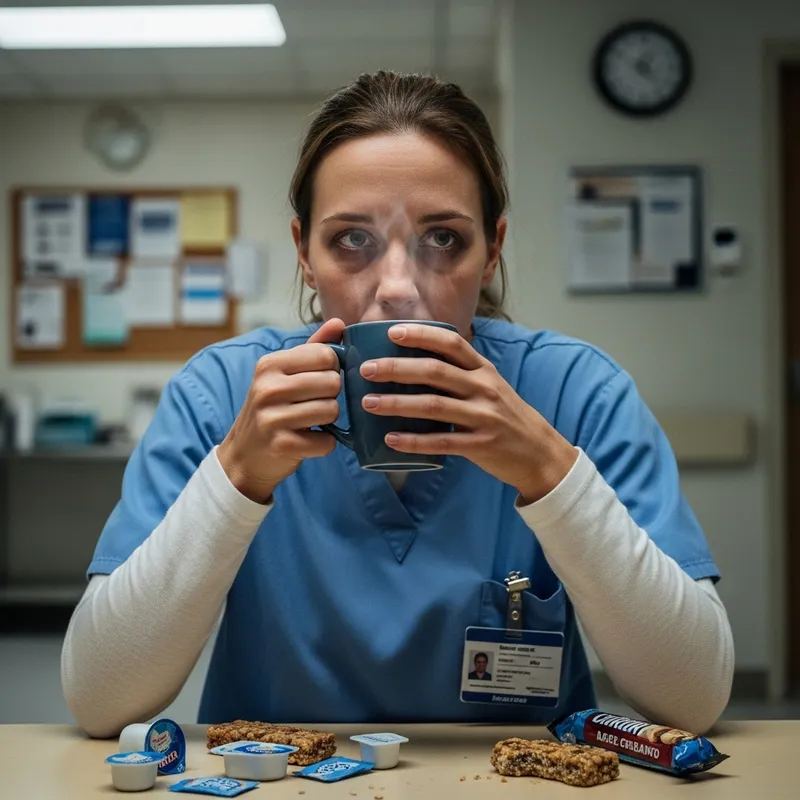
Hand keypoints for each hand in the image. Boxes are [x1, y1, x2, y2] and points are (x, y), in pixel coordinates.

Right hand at [217, 318, 344, 502]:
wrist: (243, 455)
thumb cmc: (271, 408)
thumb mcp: (283, 373)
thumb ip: (312, 348)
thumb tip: (339, 323)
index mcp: (269, 364)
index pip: (325, 355)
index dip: (332, 369)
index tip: (319, 380)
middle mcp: (268, 388)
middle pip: (332, 382)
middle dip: (331, 395)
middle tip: (314, 404)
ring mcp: (272, 418)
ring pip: (332, 410)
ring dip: (329, 420)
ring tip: (310, 421)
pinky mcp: (282, 445)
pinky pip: (326, 441)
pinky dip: (323, 444)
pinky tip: (308, 440)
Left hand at [359, 323, 577, 503]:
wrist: (540, 453)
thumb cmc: (505, 416)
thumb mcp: (489, 386)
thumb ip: (459, 373)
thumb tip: (412, 362)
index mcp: (484, 369)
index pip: (451, 342)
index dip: (421, 335)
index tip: (391, 332)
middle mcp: (484, 388)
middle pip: (435, 371)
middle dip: (396, 368)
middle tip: (366, 369)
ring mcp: (483, 417)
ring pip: (433, 406)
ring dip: (397, 403)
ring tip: (368, 403)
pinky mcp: (480, 445)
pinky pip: (440, 442)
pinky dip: (413, 441)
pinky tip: (390, 439)